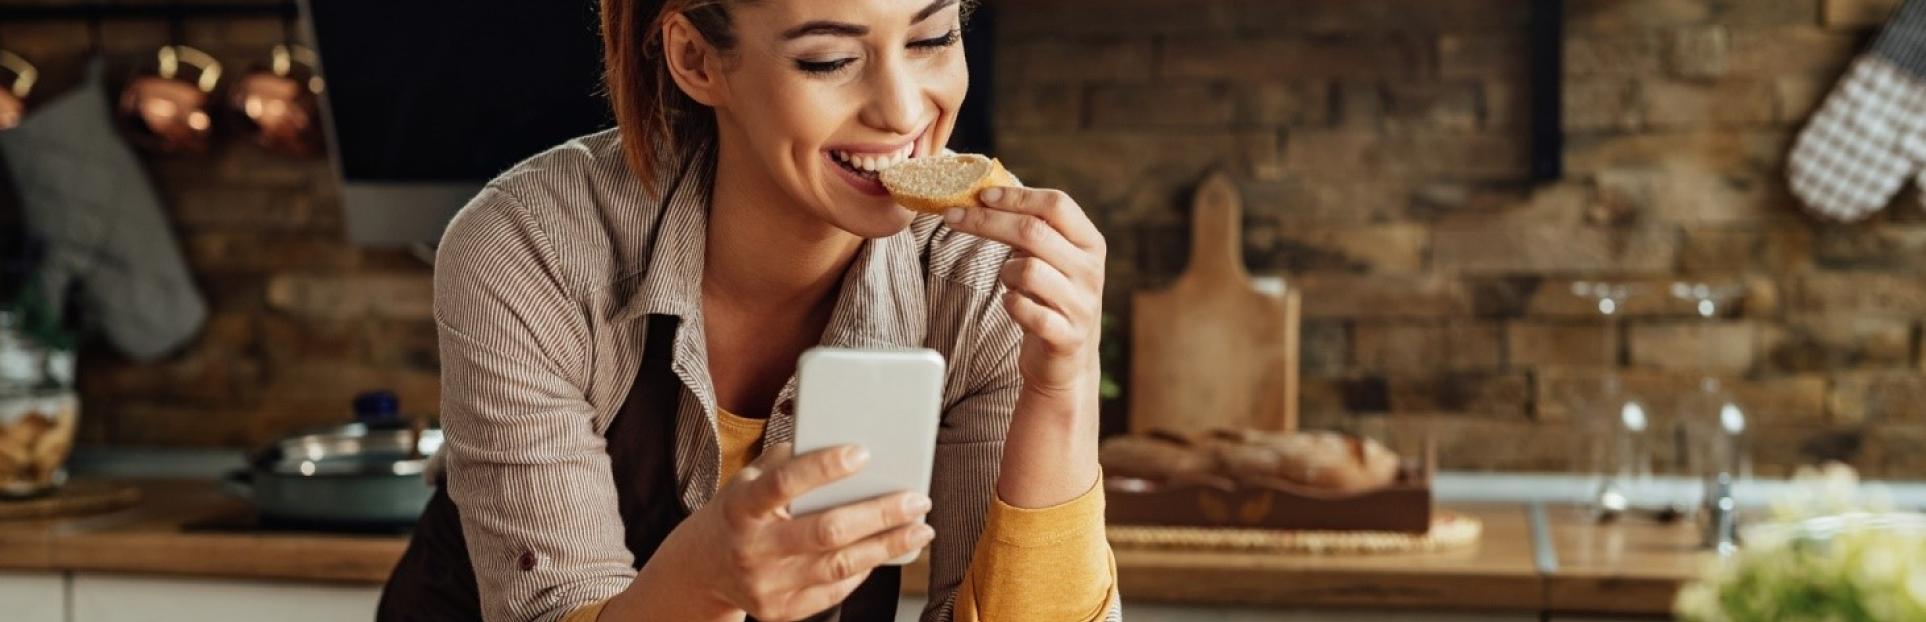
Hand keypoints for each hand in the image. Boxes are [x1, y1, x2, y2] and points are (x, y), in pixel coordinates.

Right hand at [656, 443, 933, 621]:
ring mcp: (765, 585)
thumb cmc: (740, 511)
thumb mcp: (750, 479)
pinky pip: (834, 590)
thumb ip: (791, 461)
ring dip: (887, 546)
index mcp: (740, 507)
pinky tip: (887, 549)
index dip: (823, 468)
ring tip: (920, 528)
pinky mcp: (780, 611)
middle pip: (824, 532)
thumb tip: (848, 441)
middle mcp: (750, 549)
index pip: (783, 484)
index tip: (864, 453)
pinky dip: (866, 568)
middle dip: (879, 514)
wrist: (703, 567)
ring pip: (839, 566)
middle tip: (917, 499)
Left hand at [944, 187, 1106, 397]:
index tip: (981, 194)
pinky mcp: (1066, 335)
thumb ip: (1032, 228)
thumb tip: (986, 193)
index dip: (1016, 196)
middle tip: (953, 217)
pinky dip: (1010, 303)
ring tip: (1009, 281)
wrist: (1067, 360)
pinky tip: (1013, 304)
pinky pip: (1024, 309)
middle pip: (1034, 231)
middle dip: (987, 221)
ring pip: (1027, 269)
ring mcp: (1081, 304)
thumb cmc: (1050, 298)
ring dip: (1005, 272)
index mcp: (1090, 243)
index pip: (1057, 204)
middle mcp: (1091, 270)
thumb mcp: (1051, 258)